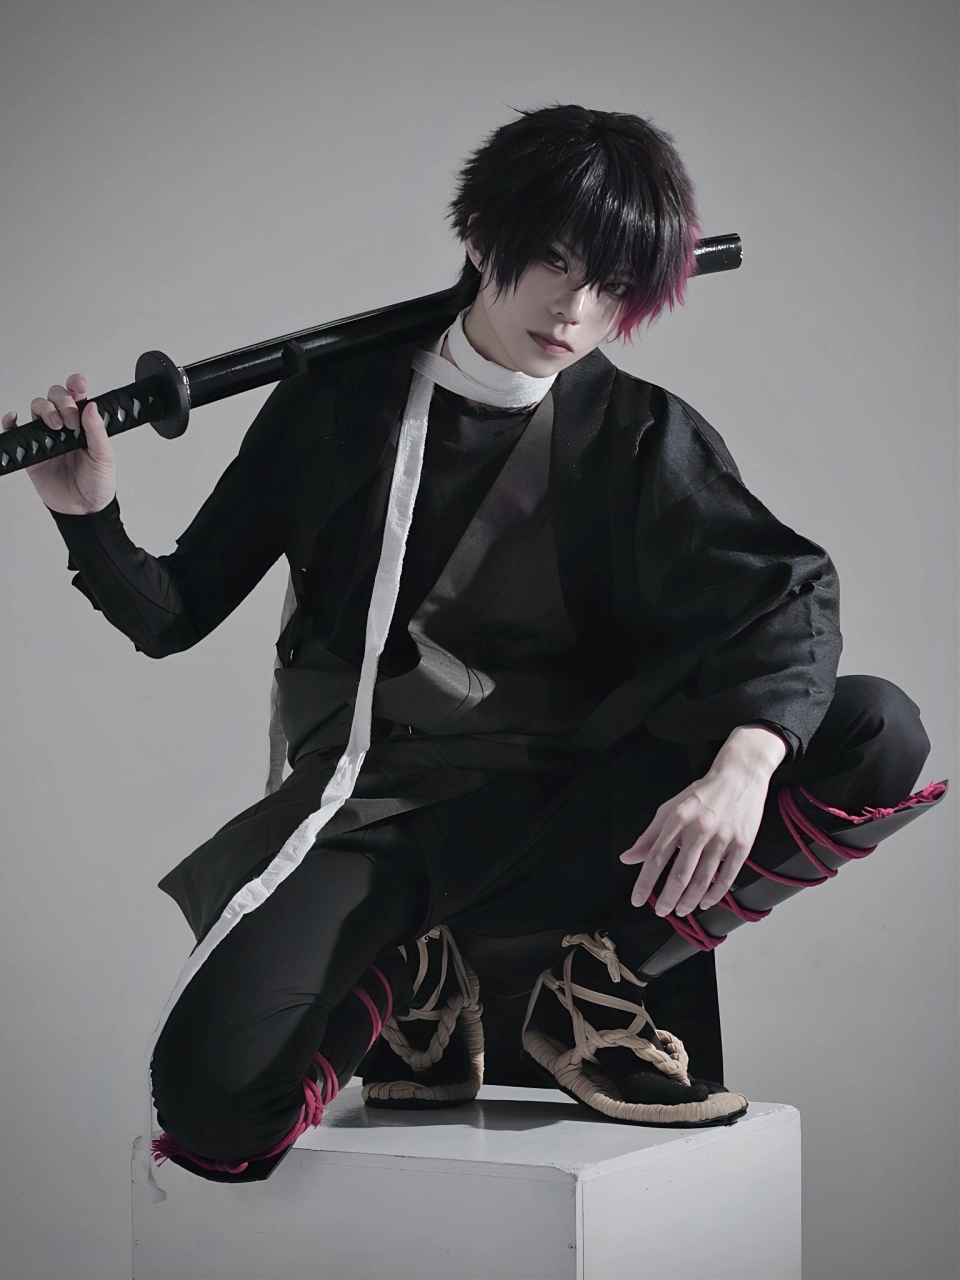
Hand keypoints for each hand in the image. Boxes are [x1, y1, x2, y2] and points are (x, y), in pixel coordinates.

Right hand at [2, 372, 115, 514]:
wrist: (84, 508)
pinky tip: (14, 418)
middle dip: (61, 402)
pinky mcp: (32, 451)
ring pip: (37, 408)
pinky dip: (11, 422)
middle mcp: (65, 426)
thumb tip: (91, 406)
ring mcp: (47, 437)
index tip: (79, 386)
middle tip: (71, 421)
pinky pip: (16, 431)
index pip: (77, 397)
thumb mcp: (104, 456)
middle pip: (54, 397)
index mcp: (85, 424)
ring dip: (44, 409)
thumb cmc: (97, 482)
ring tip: (56, 426)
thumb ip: (98, 431)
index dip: (76, 385)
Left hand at [619, 725, 786, 916]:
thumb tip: (628, 858)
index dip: (645, 882)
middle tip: (661, 911)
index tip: (638, 899)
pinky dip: (715, 894)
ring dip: (689, 900)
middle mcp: (699, 828)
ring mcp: (723, 837)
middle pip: (680, 873)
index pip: (656, 857)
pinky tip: (705, 902)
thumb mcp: (670, 808)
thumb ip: (649, 835)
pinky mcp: (743, 844)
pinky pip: (727, 876)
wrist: (739, 775)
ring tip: (680, 910)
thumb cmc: (703, 794)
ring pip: (703, 879)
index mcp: (677, 818)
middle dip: (668, 898)